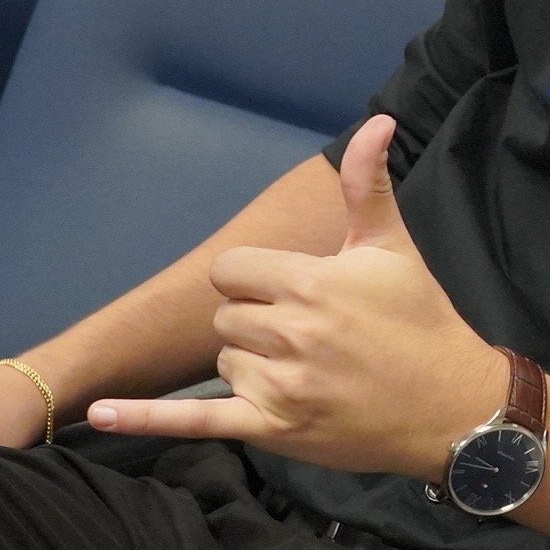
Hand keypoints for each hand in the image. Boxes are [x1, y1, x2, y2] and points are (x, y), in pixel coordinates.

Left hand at [87, 116, 505, 478]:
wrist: (452, 405)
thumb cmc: (421, 319)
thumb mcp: (394, 247)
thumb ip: (368, 184)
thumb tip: (377, 121)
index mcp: (311, 282)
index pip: (232, 271)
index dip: (255, 279)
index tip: (292, 291)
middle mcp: (291, 332)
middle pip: (226, 315)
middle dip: (257, 320)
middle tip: (309, 334)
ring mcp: (281, 385)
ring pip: (225, 360)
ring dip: (251, 363)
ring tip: (308, 369)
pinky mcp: (274, 429)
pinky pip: (197, 419)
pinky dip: (145, 419)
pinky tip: (97, 414)